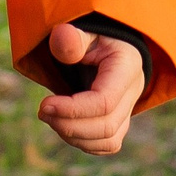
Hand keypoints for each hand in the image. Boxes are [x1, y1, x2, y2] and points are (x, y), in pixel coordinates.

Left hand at [37, 22, 143, 154]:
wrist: (103, 43)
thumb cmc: (91, 36)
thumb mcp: (83, 31)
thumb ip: (72, 37)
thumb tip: (61, 38)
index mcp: (127, 67)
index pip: (105, 102)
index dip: (72, 110)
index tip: (44, 104)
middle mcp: (133, 91)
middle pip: (107, 126)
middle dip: (69, 125)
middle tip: (42, 111)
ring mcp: (129, 109)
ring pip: (108, 140)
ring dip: (73, 136)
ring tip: (49, 116)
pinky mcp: (120, 122)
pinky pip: (107, 144)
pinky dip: (82, 141)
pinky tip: (62, 124)